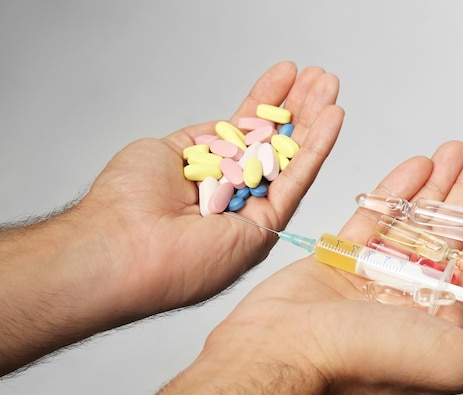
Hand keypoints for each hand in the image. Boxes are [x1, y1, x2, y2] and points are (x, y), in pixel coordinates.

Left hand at [78, 61, 343, 316]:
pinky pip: (297, 182)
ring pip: (292, 160)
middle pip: (275, 145)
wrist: (119, 244)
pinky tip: (332, 118)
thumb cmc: (127, 202)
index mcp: (210, 176)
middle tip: (320, 77)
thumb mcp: (167, 151)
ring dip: (315, 121)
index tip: (286, 73)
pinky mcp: (267, 227)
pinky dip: (317, 148)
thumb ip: (204, 140)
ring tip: (331, 86)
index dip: (267, 101)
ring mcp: (252, 212)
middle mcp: (234, 195)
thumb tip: (227, 127)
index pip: (246, 133)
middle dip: (299, 108)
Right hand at [137, 141, 462, 394]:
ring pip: (413, 221)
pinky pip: (373, 218)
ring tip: (454, 151)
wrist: (280, 353)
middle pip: (450, 233)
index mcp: (440, 320)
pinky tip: (414, 166)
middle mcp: (409, 297)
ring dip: (437, 184)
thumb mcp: (456, 362)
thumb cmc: (360, 360)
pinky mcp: (339, 259)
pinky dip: (394, 191)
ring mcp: (373, 276)